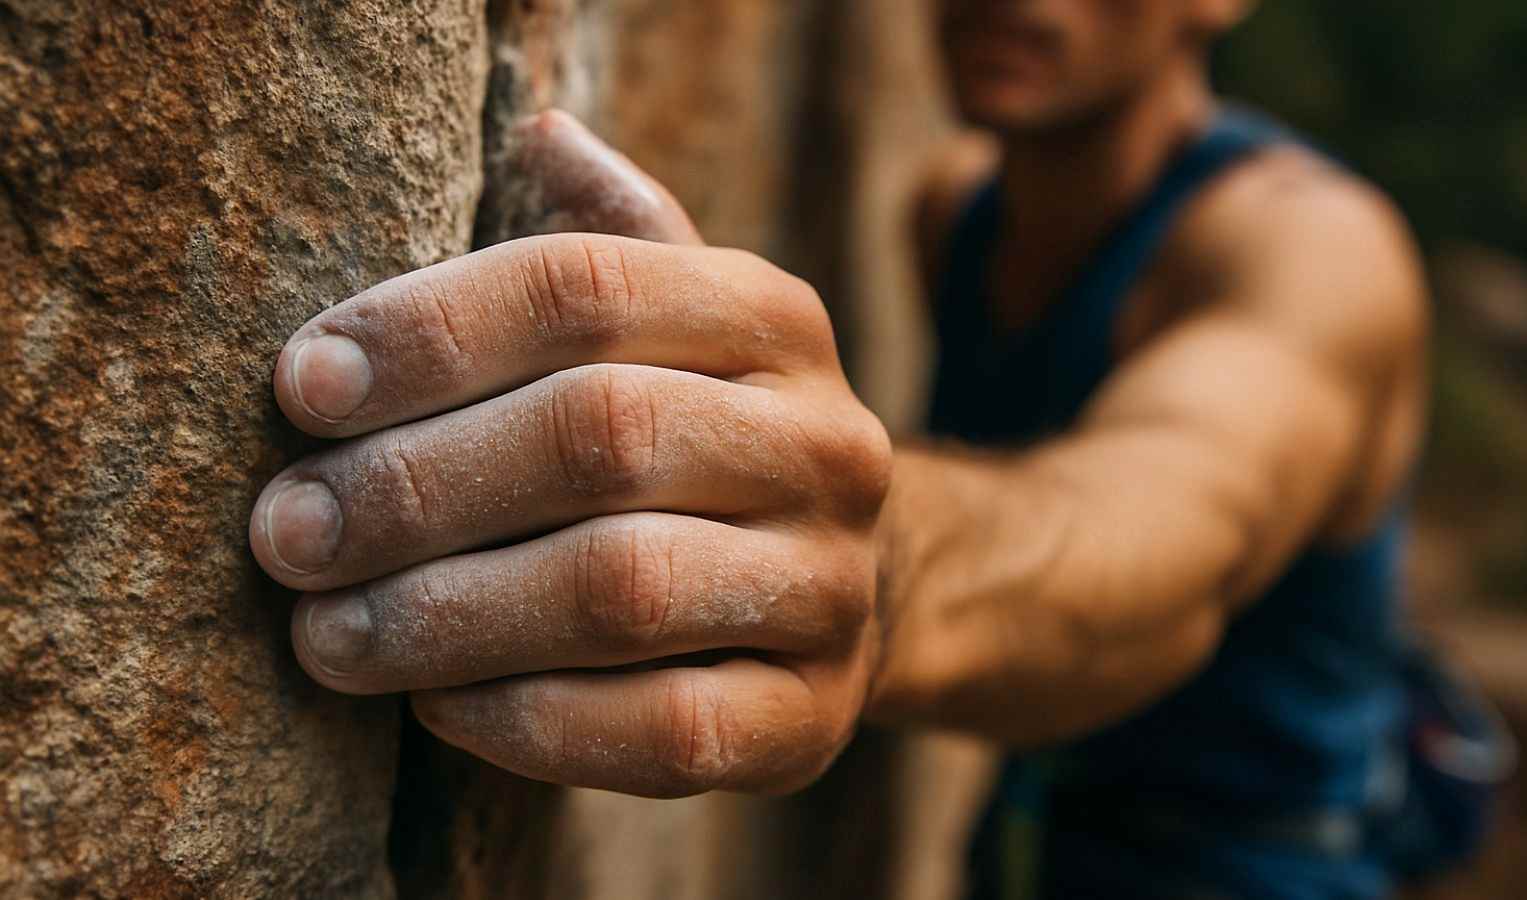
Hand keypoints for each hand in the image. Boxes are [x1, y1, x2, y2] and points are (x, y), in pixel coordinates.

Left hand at [249, 111, 890, 797]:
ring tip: (327, 636)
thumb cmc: (698, 442)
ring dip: (444, 615)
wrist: (836, 587)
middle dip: (415, 486)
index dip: (429, 331)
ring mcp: (830, 586)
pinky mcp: (813, 719)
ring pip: (623, 589)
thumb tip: (543, 135)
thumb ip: (609, 241)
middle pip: (600, 434)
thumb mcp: (675, 322)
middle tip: (286, 534)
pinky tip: (435, 707)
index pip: (586, 287)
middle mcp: (824, 441)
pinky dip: (523, 721)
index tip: (300, 390)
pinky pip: (662, 731)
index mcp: (772, 317)